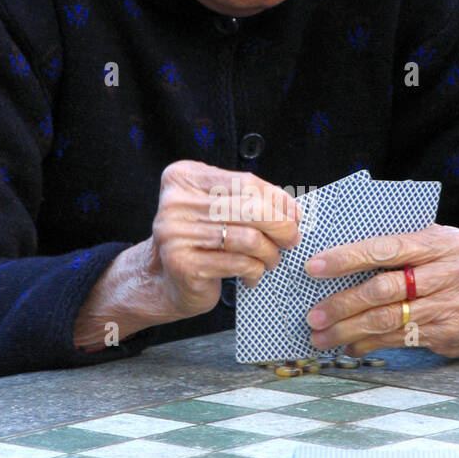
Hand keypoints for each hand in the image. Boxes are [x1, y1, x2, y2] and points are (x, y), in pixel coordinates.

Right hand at [74, 160, 300, 347]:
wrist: (164, 279)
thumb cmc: (201, 241)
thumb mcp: (219, 209)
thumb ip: (248, 200)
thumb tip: (292, 209)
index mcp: (184, 178)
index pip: (244, 181)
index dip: (277, 198)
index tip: (295, 214)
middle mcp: (175, 202)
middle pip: (249, 208)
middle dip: (281, 226)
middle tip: (291, 239)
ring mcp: (176, 234)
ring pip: (248, 239)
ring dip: (269, 253)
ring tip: (270, 260)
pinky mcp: (185, 265)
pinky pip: (239, 263)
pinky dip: (254, 270)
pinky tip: (252, 275)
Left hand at [304, 224, 458, 358]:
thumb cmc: (449, 267)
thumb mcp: (435, 244)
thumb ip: (399, 244)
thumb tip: (337, 256)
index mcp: (442, 242)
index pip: (388, 248)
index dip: (348, 258)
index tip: (315, 268)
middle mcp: (450, 273)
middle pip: (385, 289)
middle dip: (343, 303)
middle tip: (315, 314)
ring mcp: (451, 306)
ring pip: (389, 320)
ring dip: (349, 330)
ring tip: (322, 335)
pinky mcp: (447, 333)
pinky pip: (399, 339)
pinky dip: (369, 344)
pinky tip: (349, 345)